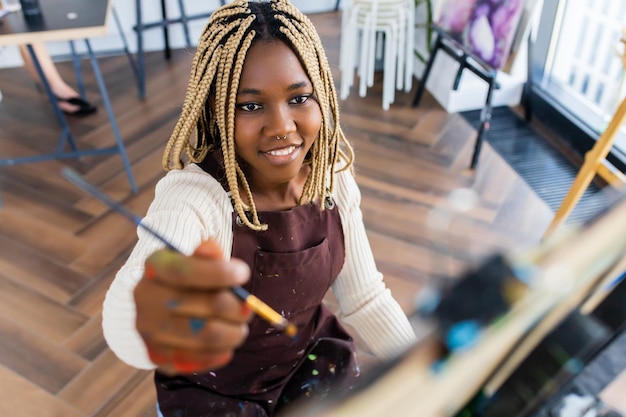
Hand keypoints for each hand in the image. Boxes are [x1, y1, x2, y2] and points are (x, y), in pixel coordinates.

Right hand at [134, 240, 252, 374]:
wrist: (158, 307)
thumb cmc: (186, 279)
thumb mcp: (193, 259)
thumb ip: (206, 255)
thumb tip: (212, 250)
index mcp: (155, 267)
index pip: (186, 272)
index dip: (219, 273)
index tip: (243, 274)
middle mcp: (145, 298)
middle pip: (206, 305)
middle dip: (237, 308)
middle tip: (249, 309)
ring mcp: (148, 330)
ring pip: (207, 336)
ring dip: (234, 333)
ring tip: (240, 328)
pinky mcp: (156, 355)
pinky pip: (199, 360)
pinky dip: (220, 353)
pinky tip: (226, 345)